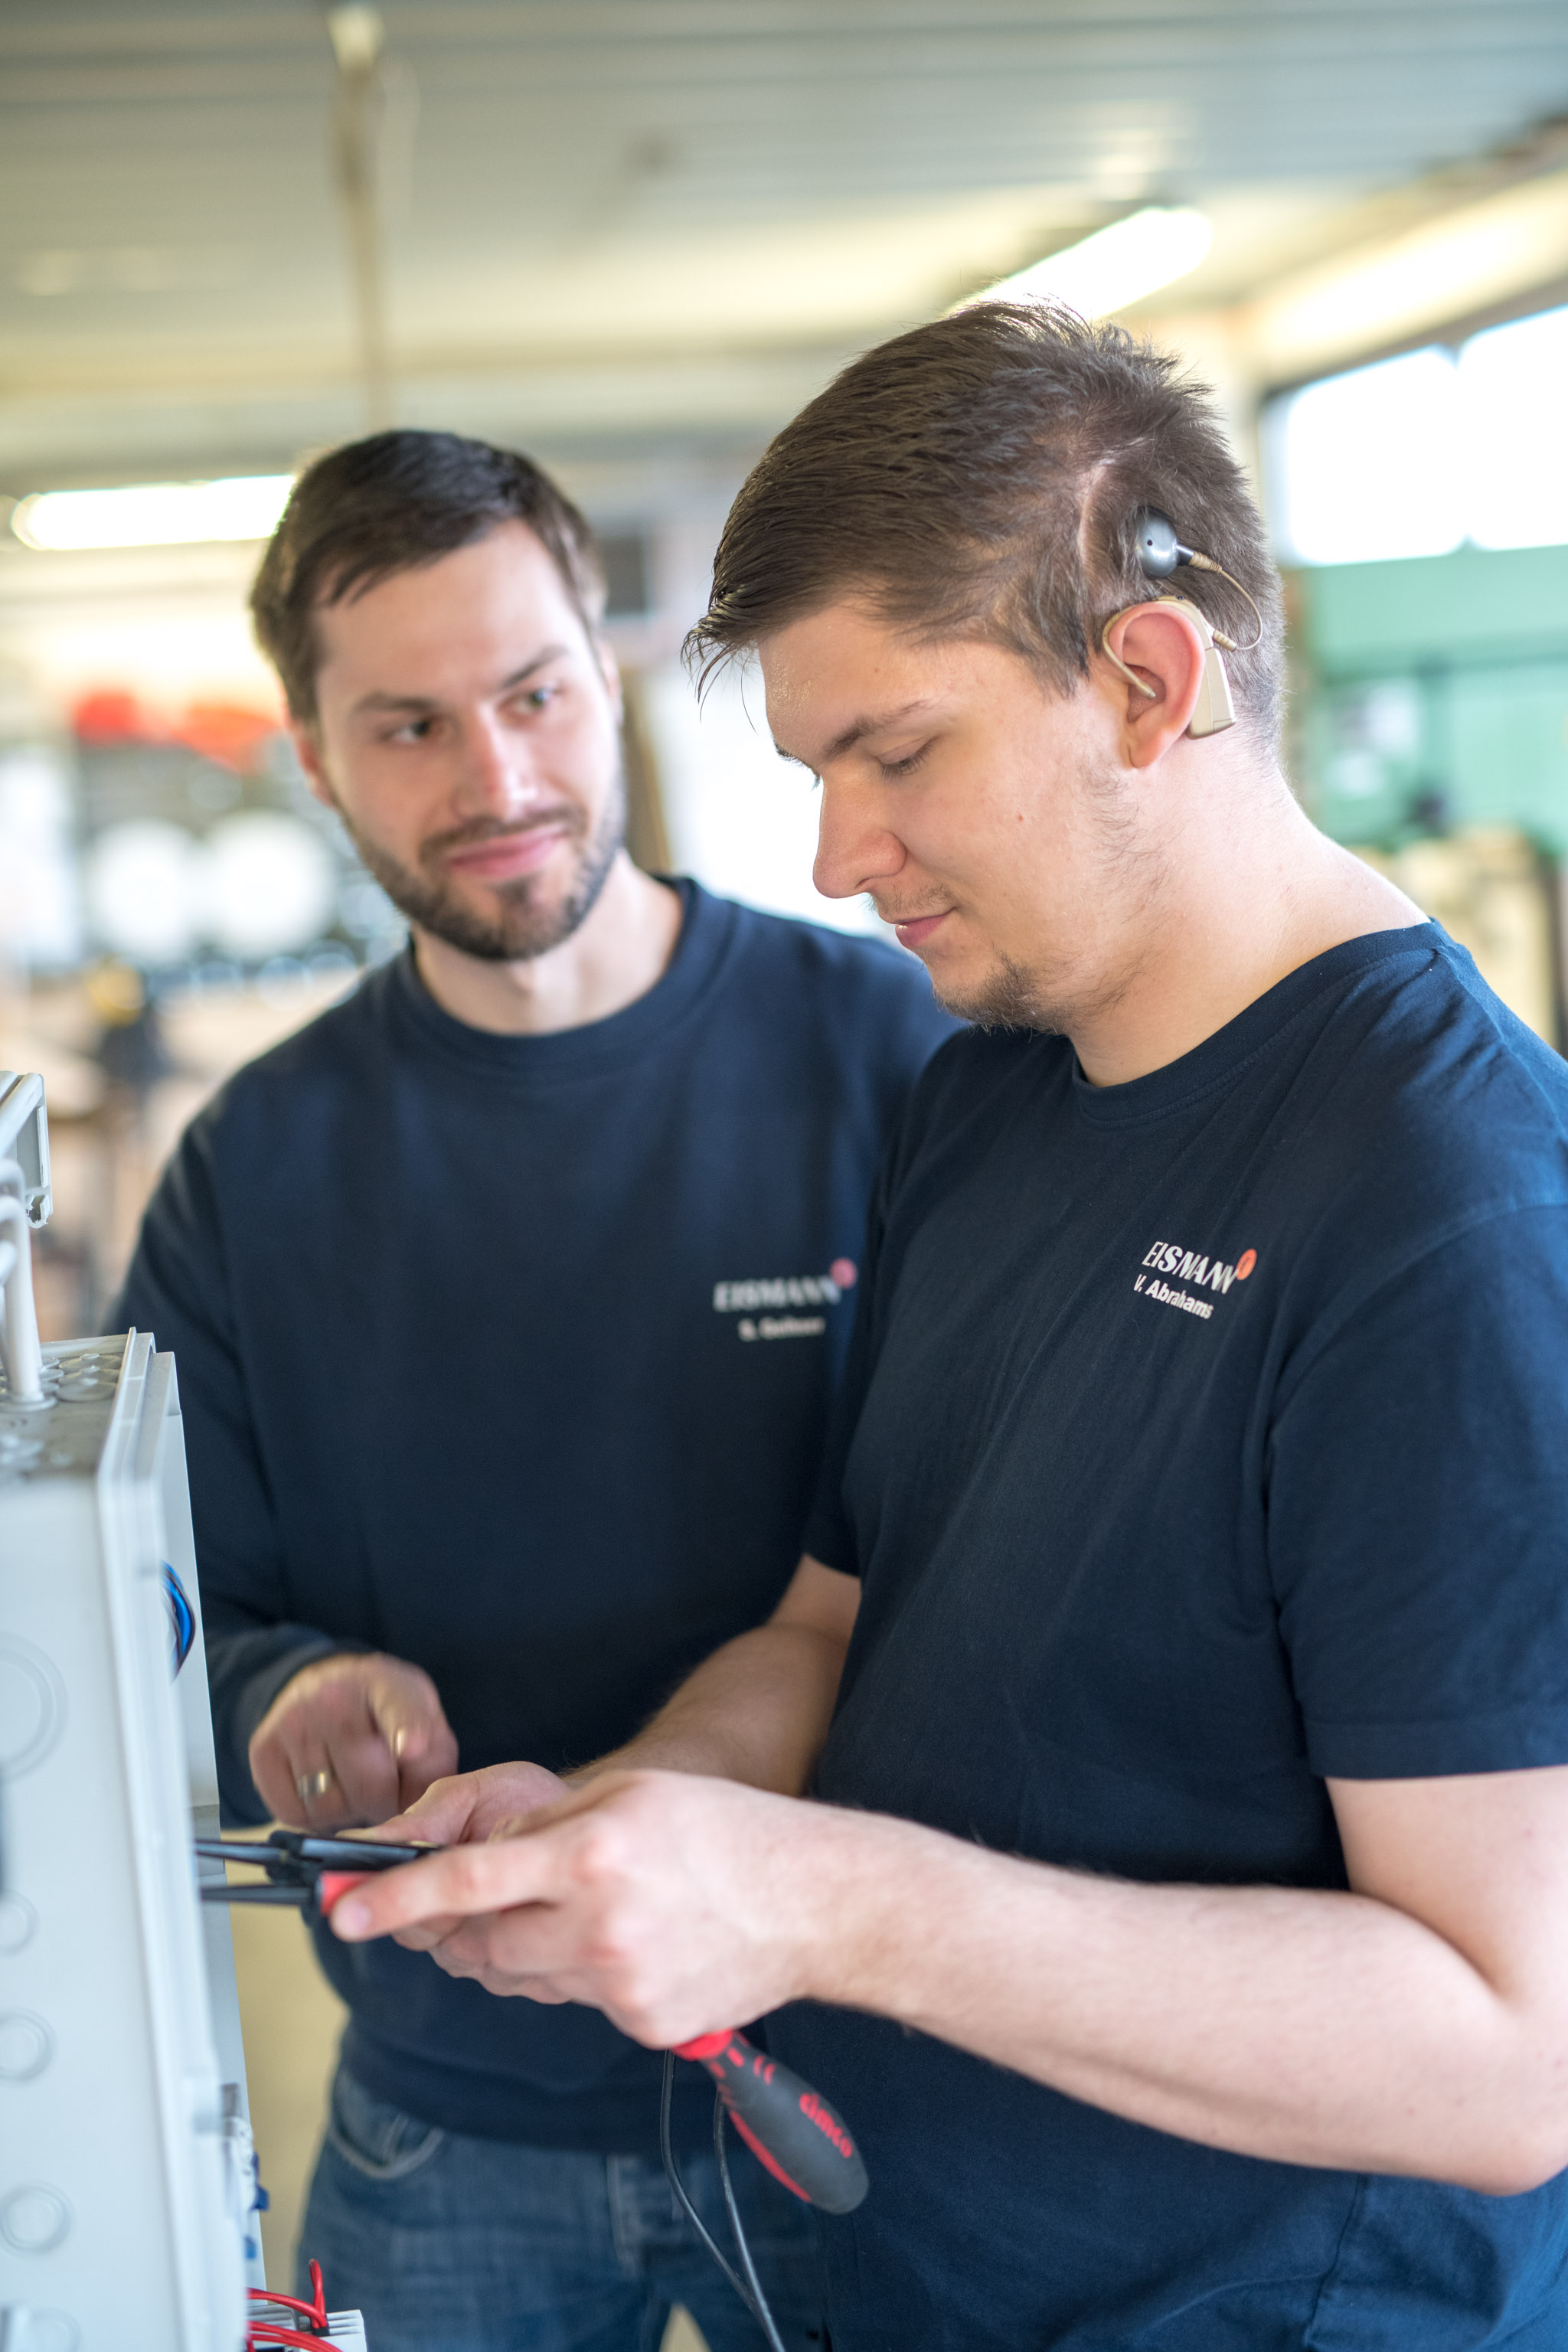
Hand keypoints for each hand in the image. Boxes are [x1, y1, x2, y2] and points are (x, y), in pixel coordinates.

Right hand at [249, 1651, 458, 1829]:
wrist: (329, 1685)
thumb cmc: (386, 1715)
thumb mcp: (424, 1721)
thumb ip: (432, 1764)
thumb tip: (419, 1811)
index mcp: (388, 1686)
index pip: (399, 1709)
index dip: (408, 1730)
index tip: (414, 1746)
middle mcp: (335, 1697)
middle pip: (368, 1786)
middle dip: (384, 1803)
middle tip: (386, 1790)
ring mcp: (294, 1721)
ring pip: (328, 1806)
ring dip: (347, 1813)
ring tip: (354, 1786)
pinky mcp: (263, 1749)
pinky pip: (293, 1814)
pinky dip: (313, 1817)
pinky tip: (324, 1790)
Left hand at [330, 1769, 834, 2046]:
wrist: (812, 1903)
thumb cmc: (724, 1831)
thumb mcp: (631, 1796)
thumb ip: (549, 1827)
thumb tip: (481, 1864)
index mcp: (590, 1853)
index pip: (465, 1882)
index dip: (393, 1899)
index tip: (343, 1914)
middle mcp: (598, 1924)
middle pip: (482, 1943)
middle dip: (469, 1926)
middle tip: (499, 1901)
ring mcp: (620, 1984)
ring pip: (523, 1978)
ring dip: (528, 1948)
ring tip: (587, 1912)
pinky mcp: (641, 2024)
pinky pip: (576, 2003)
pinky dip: (583, 1975)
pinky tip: (633, 1944)